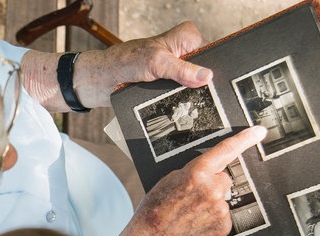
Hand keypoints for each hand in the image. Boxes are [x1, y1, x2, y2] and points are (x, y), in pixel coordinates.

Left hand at [21, 21, 210, 110]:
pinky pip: (180, 98)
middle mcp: (182, 53)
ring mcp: (174, 71)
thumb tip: (206, 76)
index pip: (213, 51)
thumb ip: (181, 68)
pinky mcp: (165, 87)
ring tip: (195, 110)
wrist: (99, 82)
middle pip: (204, 71)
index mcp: (185, 37)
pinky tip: (183, 114)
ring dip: (192, 99)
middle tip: (209, 101)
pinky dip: (180, 106)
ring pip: (193, 87)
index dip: (216, 68)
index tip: (221, 85)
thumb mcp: (155, 63)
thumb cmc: (122, 63)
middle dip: (204, 86)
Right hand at [107, 126, 266, 235]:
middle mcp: (212, 190)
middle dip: (213, 184)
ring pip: (222, 198)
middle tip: (193, 196)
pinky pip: (223, 215)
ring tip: (190, 212)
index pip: (226, 150)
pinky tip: (197, 222)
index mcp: (197, 174)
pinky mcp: (224, 225)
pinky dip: (212, 217)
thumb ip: (194, 172)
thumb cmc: (156, 209)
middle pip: (224, 179)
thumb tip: (211, 172)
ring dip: (211, 203)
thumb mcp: (170, 180)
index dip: (244, 139)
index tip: (258, 132)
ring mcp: (220, 209)